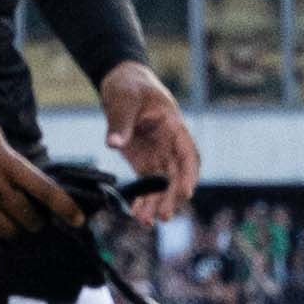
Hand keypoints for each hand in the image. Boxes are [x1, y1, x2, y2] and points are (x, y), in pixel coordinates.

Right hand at [0, 108, 78, 239]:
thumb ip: (10, 158)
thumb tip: (24, 176)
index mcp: (6, 161)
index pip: (44, 189)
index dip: (65, 207)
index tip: (77, 219)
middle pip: (27, 217)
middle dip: (35, 222)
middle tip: (33, 220)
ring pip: (6, 231)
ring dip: (12, 230)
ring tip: (10, 224)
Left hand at [93, 59, 200, 212]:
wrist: (121, 82)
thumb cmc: (129, 85)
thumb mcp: (124, 98)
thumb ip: (120, 122)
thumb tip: (114, 143)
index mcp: (173, 126)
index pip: (188, 153)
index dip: (189, 174)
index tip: (186, 192)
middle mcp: (169, 144)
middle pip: (177, 175)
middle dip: (172, 197)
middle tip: (163, 216)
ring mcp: (157, 154)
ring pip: (163, 185)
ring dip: (157, 203)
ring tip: (145, 221)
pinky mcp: (143, 162)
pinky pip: (147, 185)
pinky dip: (144, 199)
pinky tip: (137, 214)